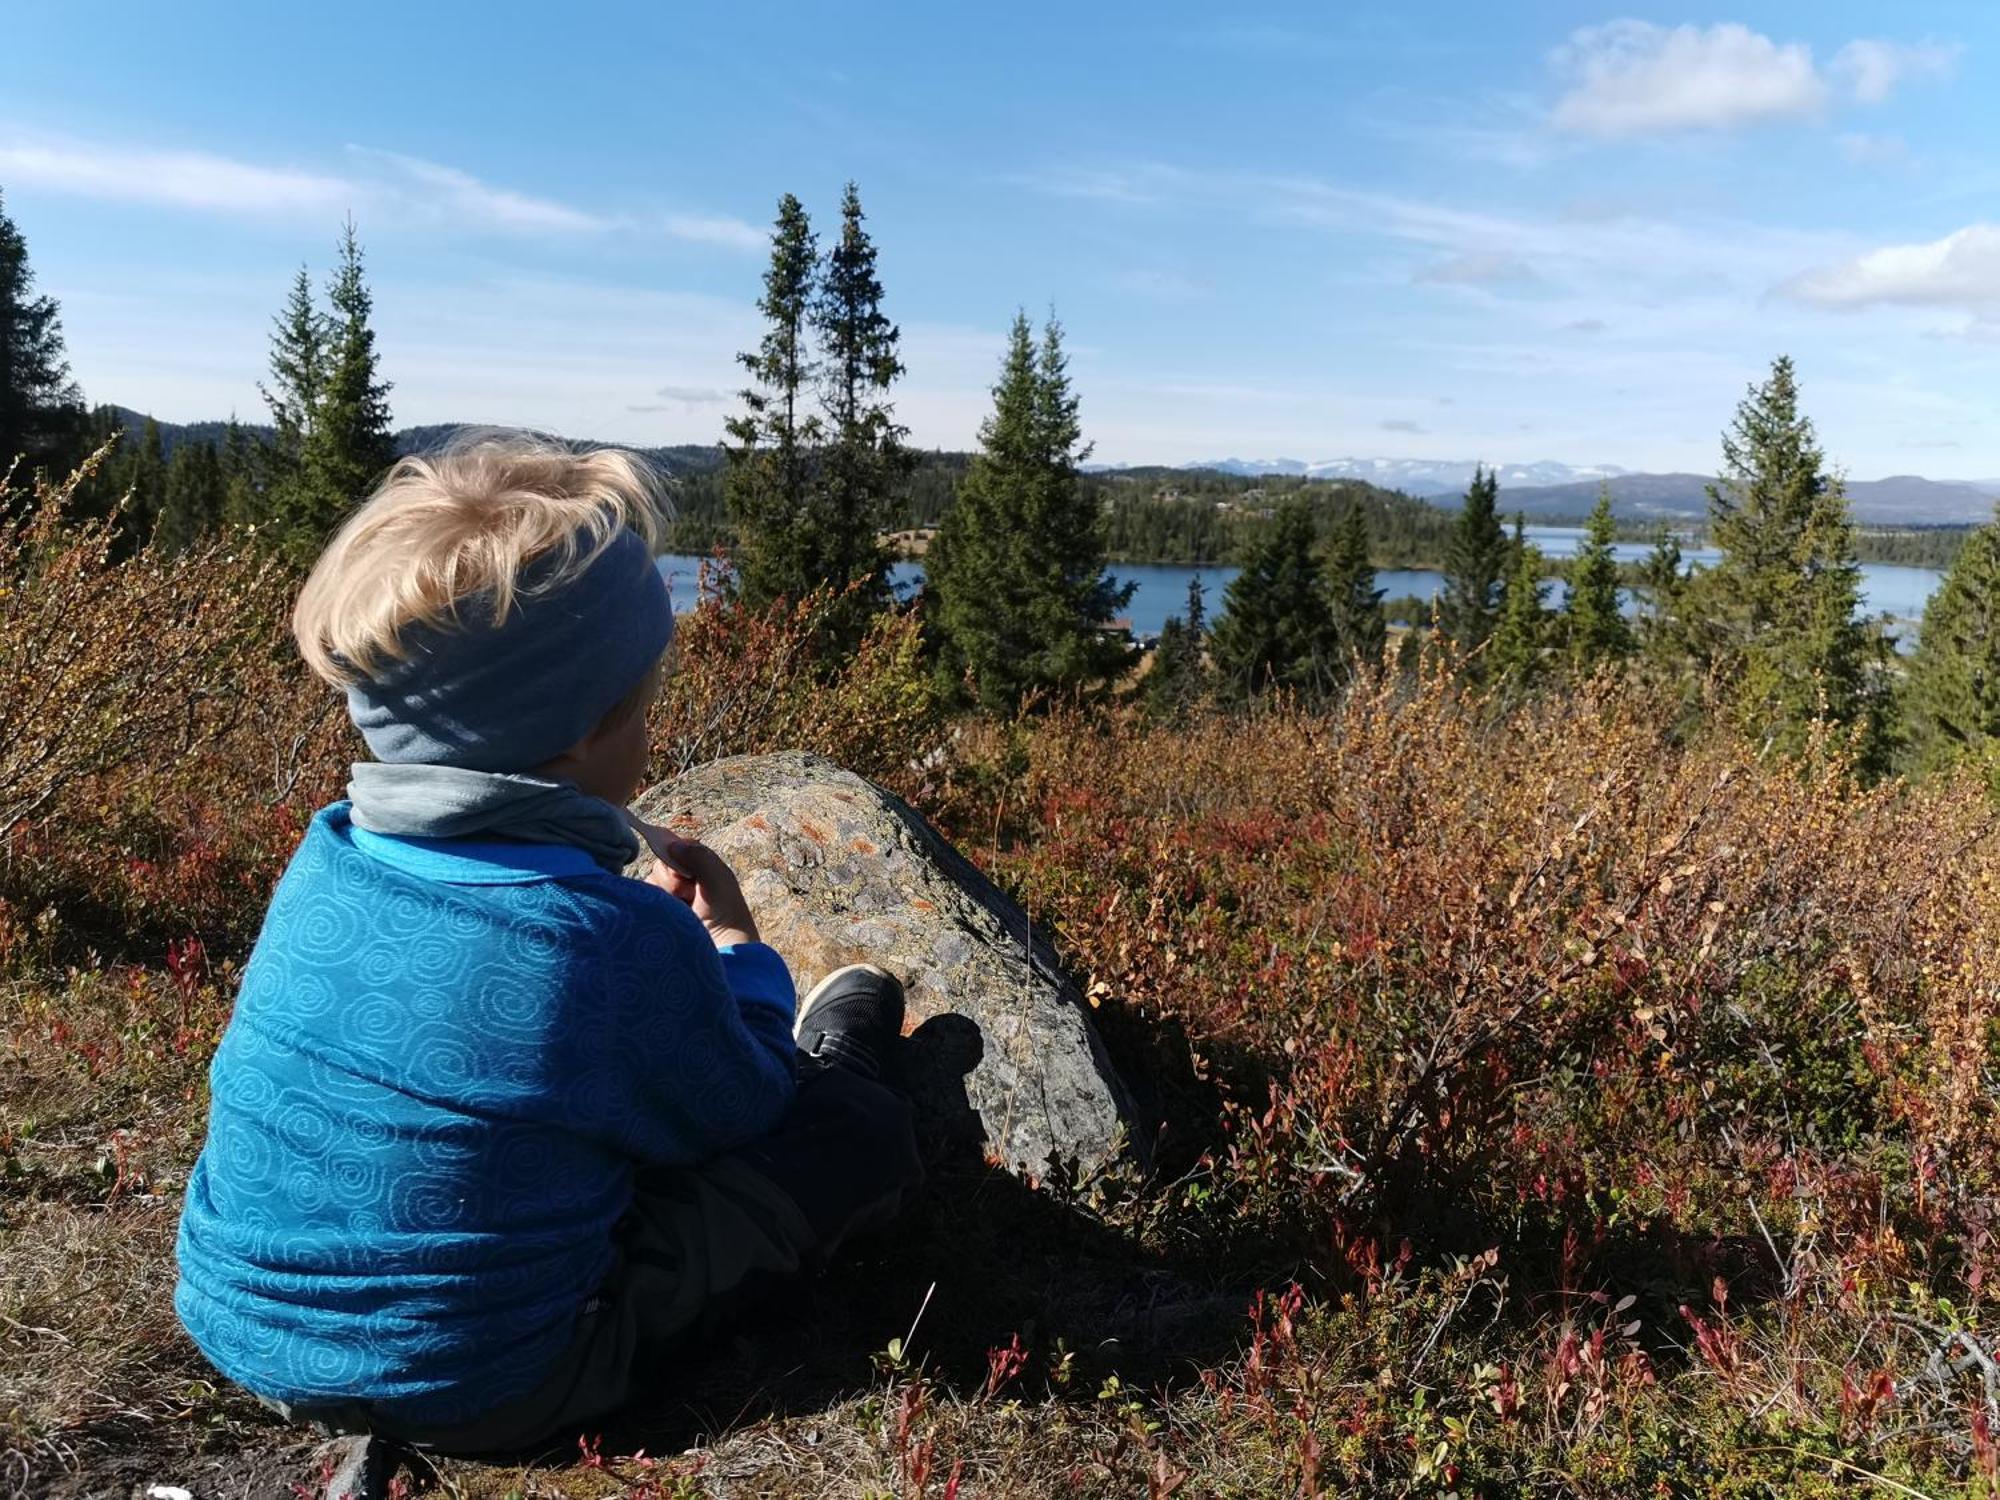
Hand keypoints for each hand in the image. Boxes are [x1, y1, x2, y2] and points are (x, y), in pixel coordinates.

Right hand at [628, 817, 759, 948]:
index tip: (686, 871)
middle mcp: (685, 879)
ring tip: (681, 908)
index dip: (678, 854)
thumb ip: (700, 858)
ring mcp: (671, 896)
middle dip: (672, 877)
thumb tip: (672, 845)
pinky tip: (668, 914)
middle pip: (662, 863)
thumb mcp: (718, 881)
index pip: (679, 847)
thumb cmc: (726, 915)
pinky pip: (644, 896)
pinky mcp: (659, 911)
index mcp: (703, 867)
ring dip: (665, 892)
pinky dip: (654, 902)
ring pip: (652, 880)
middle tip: (688, 894)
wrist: (721, 950)